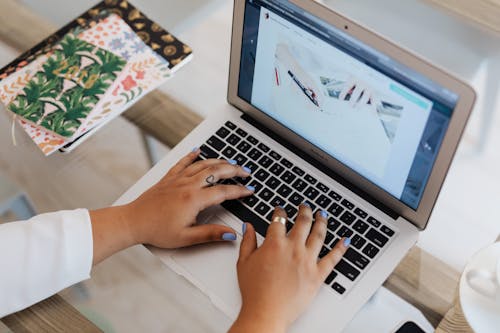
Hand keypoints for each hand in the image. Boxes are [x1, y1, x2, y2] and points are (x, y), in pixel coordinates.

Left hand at [90, 149, 254, 263]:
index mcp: (194, 199)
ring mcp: (178, 179)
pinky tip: (198, 150)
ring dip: (219, 161)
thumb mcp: (186, 238)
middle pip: (216, 171)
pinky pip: (183, 162)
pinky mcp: (168, 178)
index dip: (239, 190)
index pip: (223, 191)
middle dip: (234, 170)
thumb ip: (211, 234)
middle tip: (246, 172)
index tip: (249, 191)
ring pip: (203, 164)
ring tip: (231, 162)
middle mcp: (187, 185)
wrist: (133, 222)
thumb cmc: (156, 231)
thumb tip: (231, 234)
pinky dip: (193, 155)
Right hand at [230, 205, 349, 331]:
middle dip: (304, 211)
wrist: (266, 312)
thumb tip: (249, 227)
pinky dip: (341, 248)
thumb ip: (247, 241)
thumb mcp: (243, 263)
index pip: (279, 220)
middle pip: (303, 222)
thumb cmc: (255, 291)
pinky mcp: (318, 275)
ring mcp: (308, 261)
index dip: (280, 212)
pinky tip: (345, 240)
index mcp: (274, 244)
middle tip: (305, 206)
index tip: (280, 211)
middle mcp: (294, 249)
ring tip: (323, 215)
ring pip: (319, 235)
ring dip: (322, 222)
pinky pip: (333, 258)